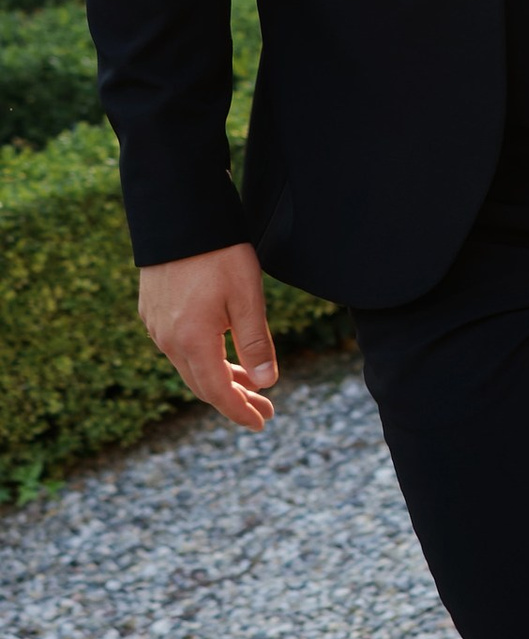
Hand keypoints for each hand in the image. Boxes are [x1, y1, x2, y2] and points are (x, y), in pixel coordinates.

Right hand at [137, 241, 277, 430]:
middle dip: (234, 399)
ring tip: (249, 385)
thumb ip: (256, 343)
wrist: (178, 215)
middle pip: (202, 384)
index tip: (261, 423)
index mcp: (192, 341)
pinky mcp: (152, 311)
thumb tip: (266, 383)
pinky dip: (202, 359)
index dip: (240, 411)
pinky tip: (220, 355)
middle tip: (264, 409)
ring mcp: (155, 325)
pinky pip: (177, 348)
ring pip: (189, 366)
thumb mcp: (248, 297)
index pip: (217, 392)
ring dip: (219, 379)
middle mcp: (167, 340)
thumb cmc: (219, 254)